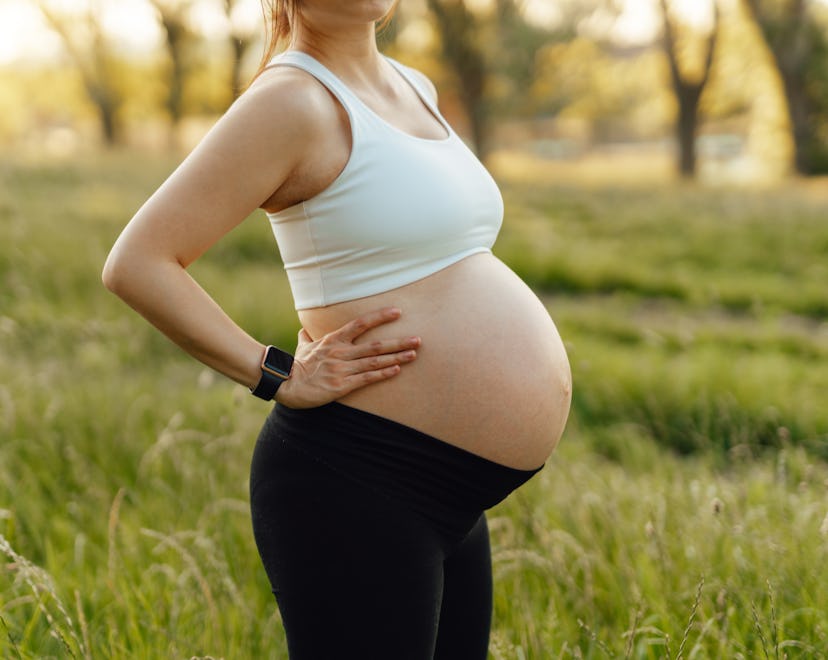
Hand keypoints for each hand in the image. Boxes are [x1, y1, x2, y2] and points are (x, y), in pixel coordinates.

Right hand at [275, 307, 419, 407]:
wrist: (287, 385)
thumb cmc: (296, 366)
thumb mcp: (302, 348)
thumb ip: (307, 338)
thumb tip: (304, 330)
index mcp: (333, 340)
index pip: (360, 323)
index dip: (380, 317)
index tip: (397, 312)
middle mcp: (341, 352)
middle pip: (375, 345)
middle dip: (399, 342)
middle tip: (418, 339)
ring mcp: (342, 369)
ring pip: (375, 361)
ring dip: (396, 357)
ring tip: (413, 354)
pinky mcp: (342, 385)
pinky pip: (367, 378)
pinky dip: (383, 374)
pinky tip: (397, 370)